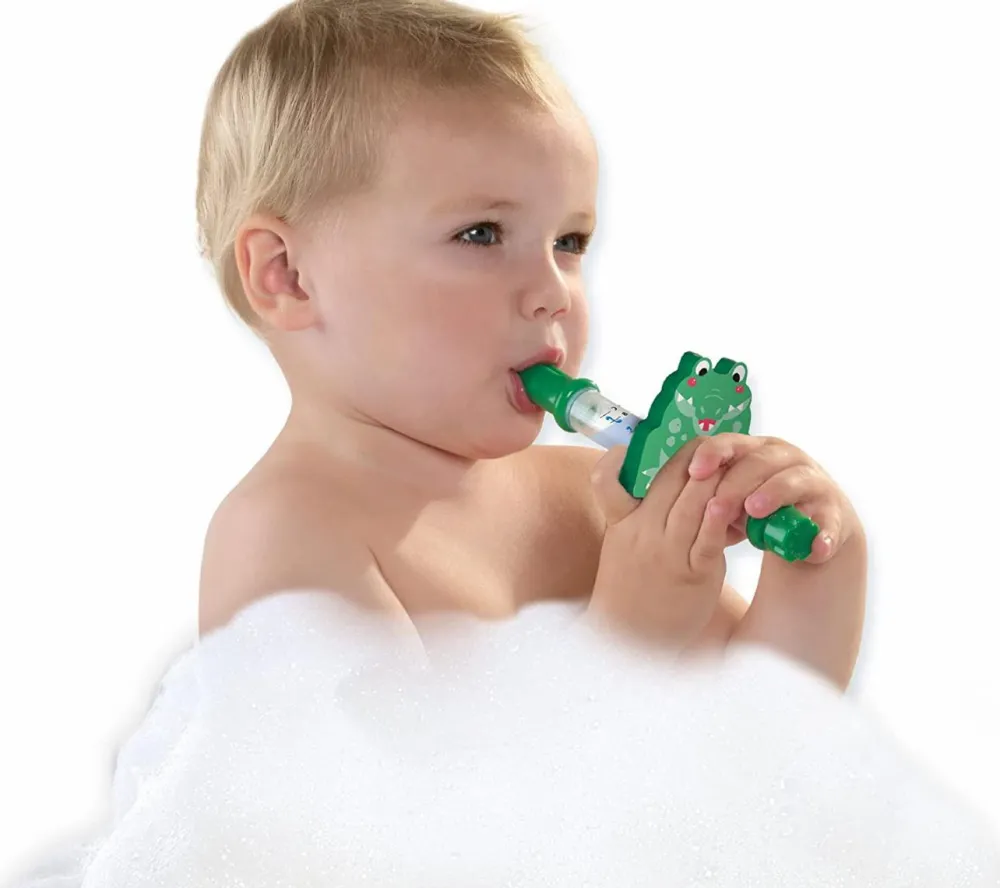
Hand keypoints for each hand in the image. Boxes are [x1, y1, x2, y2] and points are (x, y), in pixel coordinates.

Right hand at [586, 439, 738, 647]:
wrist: (630, 643)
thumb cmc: (632, 592)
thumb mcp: (623, 549)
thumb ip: (640, 517)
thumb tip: (673, 486)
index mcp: (620, 524)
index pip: (608, 480)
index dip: (622, 457)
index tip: (645, 443)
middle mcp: (639, 532)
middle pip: (667, 479)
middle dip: (695, 456)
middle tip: (718, 443)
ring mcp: (664, 552)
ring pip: (691, 502)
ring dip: (716, 479)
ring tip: (736, 463)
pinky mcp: (691, 573)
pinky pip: (707, 538)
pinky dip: (722, 518)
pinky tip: (733, 503)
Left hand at [686, 433, 858, 563]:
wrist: (809, 530)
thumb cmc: (760, 510)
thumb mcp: (733, 499)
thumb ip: (712, 494)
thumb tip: (672, 500)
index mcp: (757, 451)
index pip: (732, 443)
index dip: (714, 454)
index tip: (694, 472)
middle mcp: (787, 459)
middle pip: (760, 462)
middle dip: (737, 482)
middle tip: (720, 505)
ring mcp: (813, 482)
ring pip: (793, 481)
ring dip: (774, 494)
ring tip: (755, 511)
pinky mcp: (834, 512)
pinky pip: (829, 522)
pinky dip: (823, 535)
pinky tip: (814, 548)